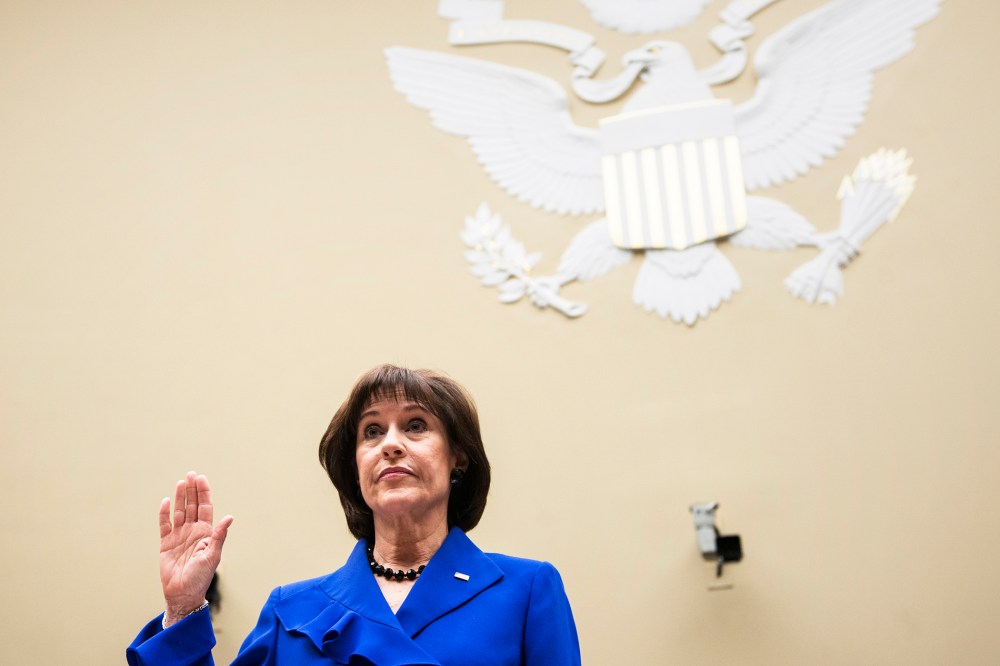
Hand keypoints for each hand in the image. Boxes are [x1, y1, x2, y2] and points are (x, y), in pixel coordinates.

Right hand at [158, 471, 232, 626]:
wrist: (183, 593)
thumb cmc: (201, 577)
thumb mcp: (213, 555)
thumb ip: (219, 536)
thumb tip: (230, 517)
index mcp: (206, 533)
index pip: (205, 508)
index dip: (203, 493)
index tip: (201, 479)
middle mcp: (193, 531)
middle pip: (192, 506)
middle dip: (192, 490)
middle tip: (191, 474)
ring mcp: (179, 536)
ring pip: (179, 512)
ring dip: (180, 498)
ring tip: (180, 483)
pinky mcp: (166, 544)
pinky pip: (164, 525)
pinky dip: (164, 514)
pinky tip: (166, 502)